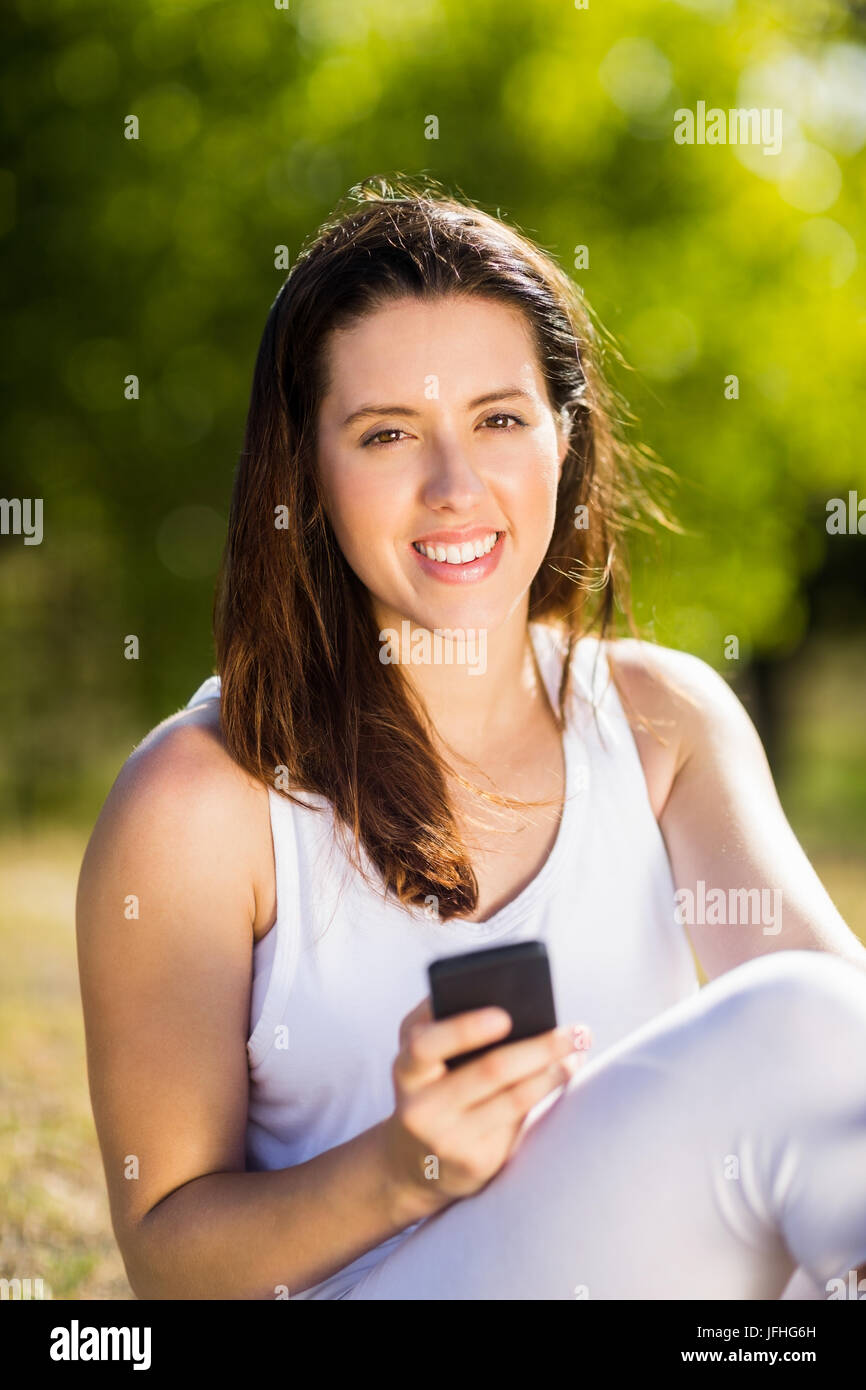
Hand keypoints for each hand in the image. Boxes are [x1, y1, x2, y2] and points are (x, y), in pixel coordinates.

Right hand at [381, 996, 591, 1221]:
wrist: (413, 1163)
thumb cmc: (431, 1090)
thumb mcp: (423, 1061)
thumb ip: (447, 1031)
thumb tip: (517, 1004)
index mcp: (406, 1070)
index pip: (426, 1045)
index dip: (465, 1029)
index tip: (506, 1016)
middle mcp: (420, 1107)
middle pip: (489, 1071)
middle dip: (539, 1047)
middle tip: (576, 1031)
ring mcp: (447, 1139)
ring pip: (514, 1098)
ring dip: (554, 1071)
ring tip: (578, 1050)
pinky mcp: (474, 1163)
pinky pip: (519, 1122)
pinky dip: (546, 1093)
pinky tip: (563, 1076)